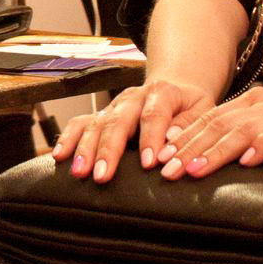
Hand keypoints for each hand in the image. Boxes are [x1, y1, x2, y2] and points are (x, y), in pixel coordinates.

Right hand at [50, 78, 216, 183]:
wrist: (175, 88)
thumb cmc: (189, 106)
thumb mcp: (202, 110)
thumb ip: (189, 125)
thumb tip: (173, 141)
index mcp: (162, 92)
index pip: (154, 115)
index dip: (151, 138)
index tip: (149, 163)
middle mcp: (133, 97)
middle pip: (118, 120)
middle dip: (109, 149)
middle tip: (103, 175)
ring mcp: (115, 106)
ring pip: (95, 123)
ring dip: (85, 148)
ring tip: (80, 172)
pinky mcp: (102, 115)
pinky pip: (80, 123)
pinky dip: (69, 139)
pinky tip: (60, 157)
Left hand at [156, 85, 262, 179]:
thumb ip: (249, 140)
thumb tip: (216, 163)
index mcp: (252, 104)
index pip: (209, 119)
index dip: (182, 137)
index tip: (159, 157)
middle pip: (216, 124)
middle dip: (187, 147)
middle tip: (164, 169)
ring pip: (238, 130)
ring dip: (212, 151)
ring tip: (191, 170)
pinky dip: (259, 147)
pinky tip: (245, 162)